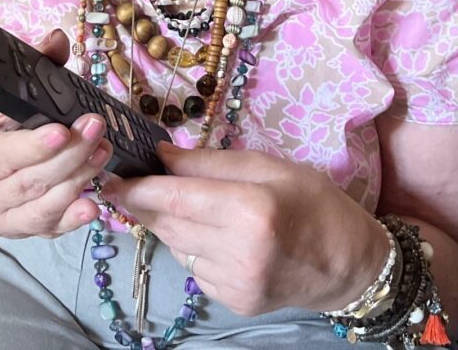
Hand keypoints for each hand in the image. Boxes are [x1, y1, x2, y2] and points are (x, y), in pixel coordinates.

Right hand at [0, 30, 111, 238]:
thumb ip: (31, 68)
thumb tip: (56, 40)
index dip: (32, 147)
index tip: (62, 130)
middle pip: (27, 181)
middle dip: (68, 156)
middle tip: (96, 129)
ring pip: (41, 207)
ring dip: (77, 180)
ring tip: (103, 153)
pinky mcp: (21, 231)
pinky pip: (49, 229)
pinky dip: (73, 220)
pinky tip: (93, 204)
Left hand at [102, 144, 384, 316]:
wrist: (349, 264)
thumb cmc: (313, 203)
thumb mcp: (269, 166)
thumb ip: (209, 162)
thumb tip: (159, 155)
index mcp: (251, 210)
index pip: (175, 199)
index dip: (136, 189)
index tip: (108, 178)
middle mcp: (239, 252)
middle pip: (169, 224)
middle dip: (147, 203)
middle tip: (134, 183)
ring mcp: (236, 283)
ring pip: (177, 248)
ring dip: (172, 226)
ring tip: (193, 208)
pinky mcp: (234, 302)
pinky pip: (195, 269)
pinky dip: (194, 249)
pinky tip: (218, 237)